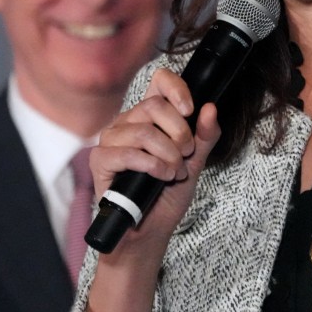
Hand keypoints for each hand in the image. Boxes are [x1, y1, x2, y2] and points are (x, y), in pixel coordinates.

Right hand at [89, 68, 220, 252]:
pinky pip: (128, 153)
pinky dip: (152, 166)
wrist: (151, 229)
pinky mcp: (101, 161)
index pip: (159, 82)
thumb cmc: (168, 194)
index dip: (176, 89)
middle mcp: (128, 122)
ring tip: (174, 172)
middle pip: (154, 106)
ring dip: (168, 155)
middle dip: (179, 133)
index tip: (190, 110)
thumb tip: (210, 108)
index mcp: (150, 116)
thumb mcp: (195, 162)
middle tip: (186, 155)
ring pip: (144, 131)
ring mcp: (112, 140)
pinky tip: (160, 177)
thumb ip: (205, 136)